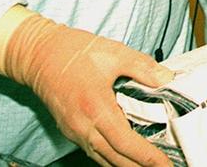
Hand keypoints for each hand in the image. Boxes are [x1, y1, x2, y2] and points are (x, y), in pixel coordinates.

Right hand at [0, 14, 171, 165]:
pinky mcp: (69, 130)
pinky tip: (123, 158)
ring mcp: (74, 131)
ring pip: (103, 159)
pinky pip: (93, 152)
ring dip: (125, 166)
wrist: (38, 54)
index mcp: (96, 108)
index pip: (126, 143)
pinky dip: (110, 159)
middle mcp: (83, 126)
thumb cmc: (74, 52)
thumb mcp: (115, 53)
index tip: (165, 164)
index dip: (147, 157)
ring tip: (147, 166)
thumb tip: (167, 79)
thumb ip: (143, 68)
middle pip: (115, 158)